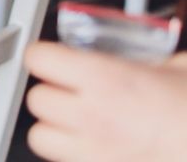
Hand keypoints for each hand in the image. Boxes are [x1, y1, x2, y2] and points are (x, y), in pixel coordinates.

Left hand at [25, 42, 186, 161]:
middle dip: (51, 92)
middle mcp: (92, 116)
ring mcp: (93, 152)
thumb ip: (157, 62)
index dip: (43, 55)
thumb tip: (152, 61)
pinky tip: (95, 147)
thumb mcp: (183, 69)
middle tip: (69, 90)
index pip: (39, 59)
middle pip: (36, 99)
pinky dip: (73, 155)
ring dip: (53, 128)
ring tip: (76, 123)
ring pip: (40, 137)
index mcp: (107, 80)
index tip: (49, 56)